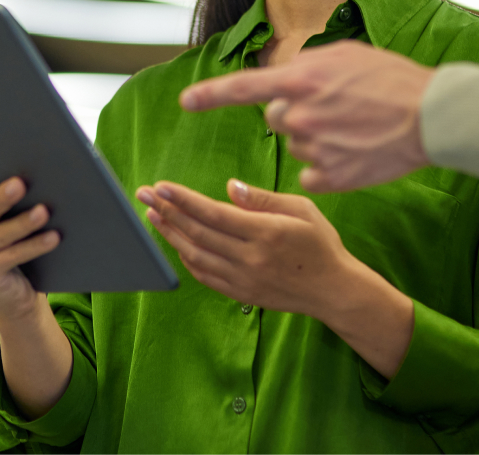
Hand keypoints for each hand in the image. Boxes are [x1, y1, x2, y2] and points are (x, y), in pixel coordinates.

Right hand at [0, 146, 60, 319]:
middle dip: (0, 198)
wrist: (11, 292)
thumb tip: (30, 168)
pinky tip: (53, 237)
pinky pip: (11, 256)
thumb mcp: (0, 217)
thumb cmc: (9, 241)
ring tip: (44, 212)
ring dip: (23, 223)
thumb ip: (2, 195)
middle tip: (20, 183)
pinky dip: (34, 246)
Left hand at [135, 179, 354, 316]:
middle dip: (167, 211)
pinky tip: (176, 241)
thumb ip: (262, 199)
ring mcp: (243, 279)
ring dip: (170, 234)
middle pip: (198, 232)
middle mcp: (250, 258)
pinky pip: (204, 275)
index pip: (213, 213)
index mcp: (265, 233)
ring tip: (152, 215)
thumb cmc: (320, 244)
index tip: (161, 186)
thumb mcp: (301, 209)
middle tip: (144, 194)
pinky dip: (186, 257)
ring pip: (195, 254)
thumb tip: (230, 187)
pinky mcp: (241, 293)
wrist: (334, 290)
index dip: (183, 199)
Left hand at [179, 40, 433, 191]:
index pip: (242, 87)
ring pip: (296, 144)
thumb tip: (285, 76)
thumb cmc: (393, 79)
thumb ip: (306, 66)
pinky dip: (328, 166)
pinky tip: (354, 153)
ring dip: (315, 138)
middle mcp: (300, 116)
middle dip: (296, 112)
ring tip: (354, 127)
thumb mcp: (346, 55)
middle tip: (335, 107)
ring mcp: (314, 150)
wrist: (433, 116)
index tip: (186, 102)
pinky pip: (311, 174)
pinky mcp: (331, 178)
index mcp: (300, 81)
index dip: (210, 95)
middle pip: (276, 117)